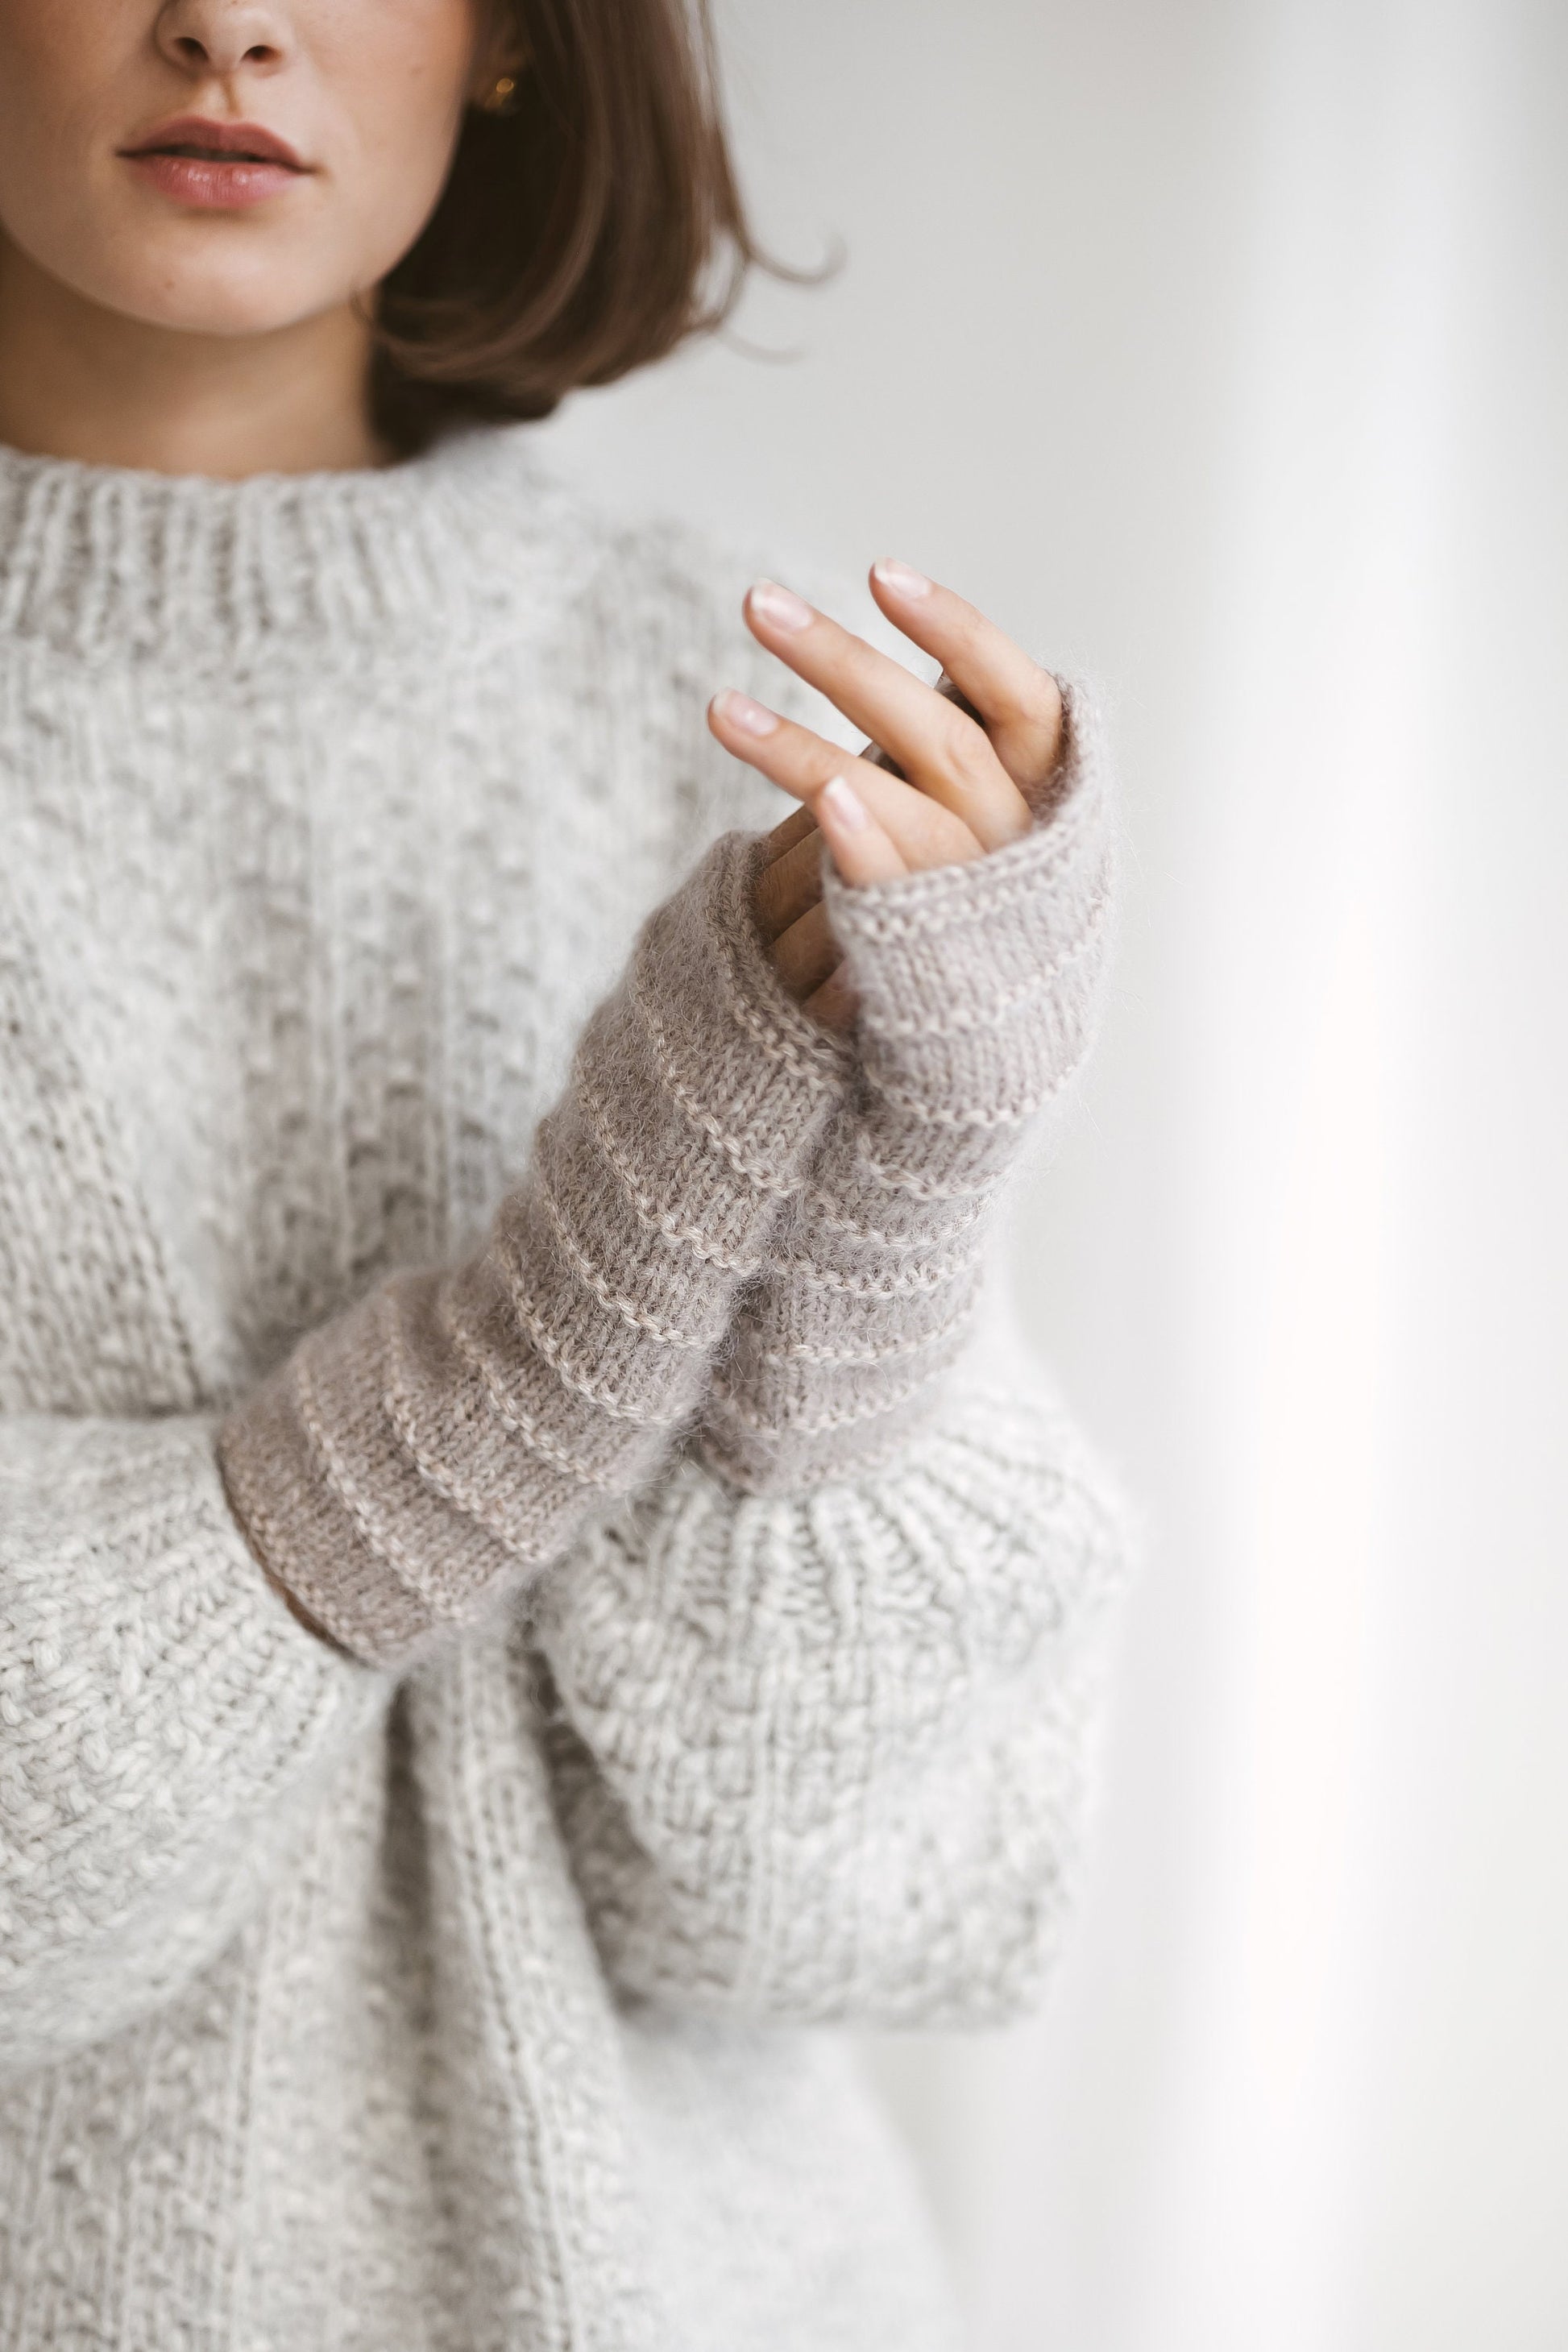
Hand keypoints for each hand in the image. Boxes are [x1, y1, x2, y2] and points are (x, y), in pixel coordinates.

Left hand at [708, 560, 1063, 1028]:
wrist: (982, 1069)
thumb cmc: (971, 928)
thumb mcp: (983, 833)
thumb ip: (964, 760)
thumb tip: (939, 663)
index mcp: (1045, 801)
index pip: (1019, 696)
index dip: (959, 631)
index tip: (879, 572)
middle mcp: (1021, 845)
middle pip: (936, 734)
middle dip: (842, 662)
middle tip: (754, 602)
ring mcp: (979, 903)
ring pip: (903, 802)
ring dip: (805, 745)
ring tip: (716, 708)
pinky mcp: (929, 958)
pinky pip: (900, 886)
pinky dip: (864, 838)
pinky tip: (822, 797)